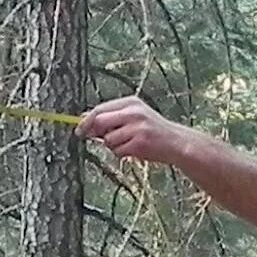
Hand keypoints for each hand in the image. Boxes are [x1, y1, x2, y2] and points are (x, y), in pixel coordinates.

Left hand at [77, 96, 197, 166]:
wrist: (176, 142)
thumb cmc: (151, 131)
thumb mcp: (133, 117)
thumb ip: (112, 118)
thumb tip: (84, 122)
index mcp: (131, 102)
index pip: (100, 109)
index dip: (86, 121)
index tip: (79, 131)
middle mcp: (134, 112)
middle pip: (99, 122)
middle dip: (96, 133)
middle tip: (102, 138)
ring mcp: (137, 127)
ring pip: (107, 140)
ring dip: (114, 146)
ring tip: (129, 144)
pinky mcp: (140, 142)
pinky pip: (117, 151)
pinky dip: (122, 154)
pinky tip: (135, 150)